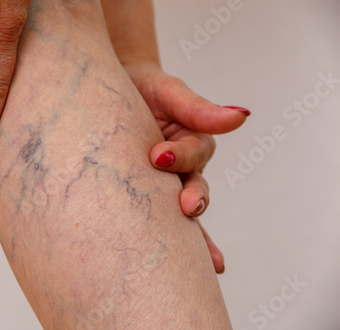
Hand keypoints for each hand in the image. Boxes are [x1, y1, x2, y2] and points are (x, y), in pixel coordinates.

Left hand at [125, 61, 250, 273]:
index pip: (194, 153)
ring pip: (183, 210)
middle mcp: (184, 167)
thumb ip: (199, 109)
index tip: (158, 156)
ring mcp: (166, 183)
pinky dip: (175, 243)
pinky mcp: (147, 194)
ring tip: (205, 258)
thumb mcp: (169, 92)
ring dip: (192, 233)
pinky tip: (182, 266)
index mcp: (193, 141)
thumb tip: (242, 116)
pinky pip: (162, 220)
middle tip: (187, 207)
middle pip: (196, 187)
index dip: (180, 157)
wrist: (111, 93)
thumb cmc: (143, 88)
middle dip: (194, 199)